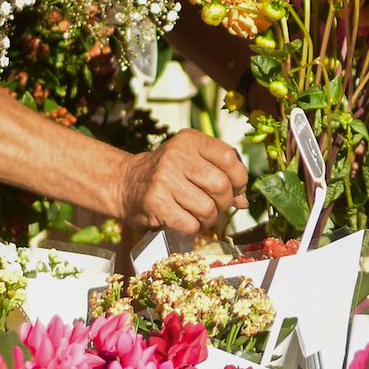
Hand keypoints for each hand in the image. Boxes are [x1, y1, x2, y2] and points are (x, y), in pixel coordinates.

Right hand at [115, 129, 249, 234]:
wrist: (124, 184)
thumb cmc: (166, 175)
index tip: (234, 189)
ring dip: (209, 219)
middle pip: (221, 186)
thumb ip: (220, 175)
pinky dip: (194, 228)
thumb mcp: (191, 163)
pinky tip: (186, 221)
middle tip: (215, 206)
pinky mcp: (156, 202)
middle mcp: (176, 155)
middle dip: (224, 203)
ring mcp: (164, 179)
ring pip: (208, 208)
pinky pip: (191, 223)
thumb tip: (244, 201)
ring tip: (200, 215)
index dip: (239, 179)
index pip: (228, 158)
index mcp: (189, 140)